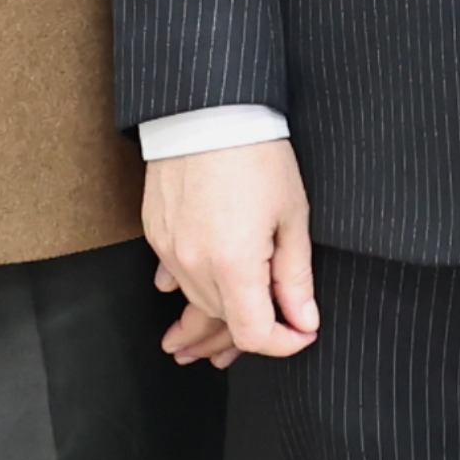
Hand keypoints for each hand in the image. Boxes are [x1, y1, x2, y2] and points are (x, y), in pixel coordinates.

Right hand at [145, 139, 317, 365]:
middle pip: (219, 321)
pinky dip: (181, 289)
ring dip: (203, 323)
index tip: (300, 333)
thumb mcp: (291, 216)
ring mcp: (170, 250)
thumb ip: (294, 276)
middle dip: (243, 337)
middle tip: (255, 347)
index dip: (281, 343)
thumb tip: (303, 318)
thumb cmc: (255, 153)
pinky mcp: (156, 232)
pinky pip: (171, 275)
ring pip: (192, 302)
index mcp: (234, 265)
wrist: (205, 109)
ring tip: (193, 350)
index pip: (253, 333)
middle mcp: (195, 265)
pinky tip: (178, 299)